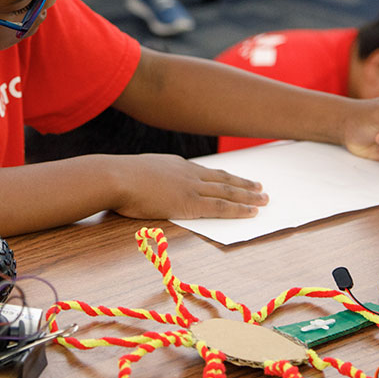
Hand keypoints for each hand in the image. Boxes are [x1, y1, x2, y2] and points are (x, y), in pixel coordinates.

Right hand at [110, 154, 267, 218]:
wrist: (114, 177)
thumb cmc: (116, 178)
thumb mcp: (138, 172)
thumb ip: (150, 179)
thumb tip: (147, 186)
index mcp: (176, 165)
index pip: (206, 172)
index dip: (224, 177)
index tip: (236, 179)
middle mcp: (188, 173)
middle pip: (223, 179)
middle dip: (244, 184)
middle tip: (261, 188)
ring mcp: (190, 187)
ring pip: (228, 192)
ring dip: (248, 196)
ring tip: (264, 199)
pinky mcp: (189, 203)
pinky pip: (221, 207)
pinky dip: (239, 209)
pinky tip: (252, 212)